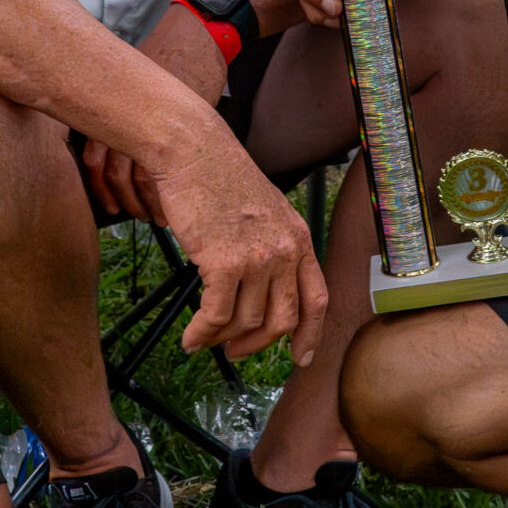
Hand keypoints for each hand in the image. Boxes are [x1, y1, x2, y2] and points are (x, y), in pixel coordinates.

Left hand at [82, 6, 227, 221]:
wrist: (194, 40)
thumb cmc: (165, 62)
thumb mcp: (131, 86)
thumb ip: (118, 118)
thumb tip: (113, 156)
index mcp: (108, 110)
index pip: (93, 159)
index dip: (99, 188)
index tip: (110, 203)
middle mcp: (124, 120)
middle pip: (113, 174)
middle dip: (121, 200)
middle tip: (131, 214)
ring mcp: (152, 127)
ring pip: (137, 180)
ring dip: (143, 204)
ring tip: (153, 215)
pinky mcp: (177, 132)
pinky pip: (163, 175)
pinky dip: (163, 197)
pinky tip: (168, 206)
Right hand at [152, 134, 326, 364]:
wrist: (193, 151)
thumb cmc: (218, 176)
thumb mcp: (263, 210)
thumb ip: (271, 246)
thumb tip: (259, 290)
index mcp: (298, 238)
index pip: (316, 299)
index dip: (311, 334)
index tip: (300, 357)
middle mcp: (285, 250)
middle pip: (283, 320)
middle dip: (258, 345)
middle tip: (236, 352)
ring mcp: (257, 258)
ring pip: (246, 322)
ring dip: (221, 339)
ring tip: (203, 338)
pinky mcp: (225, 263)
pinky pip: (216, 316)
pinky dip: (201, 334)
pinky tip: (190, 338)